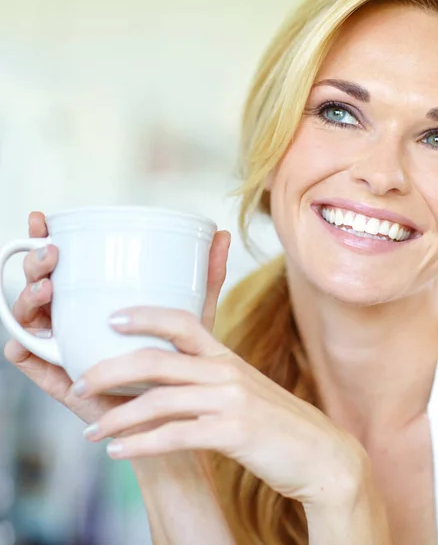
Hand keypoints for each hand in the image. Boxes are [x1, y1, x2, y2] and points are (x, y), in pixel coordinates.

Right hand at [3, 211, 230, 426]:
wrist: (174, 414)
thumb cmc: (181, 359)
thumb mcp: (194, 315)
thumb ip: (206, 277)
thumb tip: (223, 234)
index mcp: (95, 299)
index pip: (64, 262)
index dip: (46, 238)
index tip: (45, 218)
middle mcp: (74, 318)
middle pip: (41, 283)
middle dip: (36, 263)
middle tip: (53, 253)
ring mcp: (63, 347)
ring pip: (29, 316)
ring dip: (27, 297)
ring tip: (48, 288)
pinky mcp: (60, 378)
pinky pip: (28, 360)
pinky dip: (20, 347)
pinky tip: (22, 340)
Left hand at [78, 306, 367, 505]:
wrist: (322, 455)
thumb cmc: (278, 425)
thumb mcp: (246, 391)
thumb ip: (212, 381)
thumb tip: (170, 383)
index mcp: (227, 358)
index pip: (182, 322)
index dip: (144, 315)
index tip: (111, 318)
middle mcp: (226, 372)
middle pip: (156, 360)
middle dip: (110, 369)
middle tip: (80, 383)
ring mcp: (231, 400)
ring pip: (158, 400)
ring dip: (117, 417)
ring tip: (92, 430)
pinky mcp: (233, 432)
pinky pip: (174, 435)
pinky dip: (141, 444)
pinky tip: (119, 452)